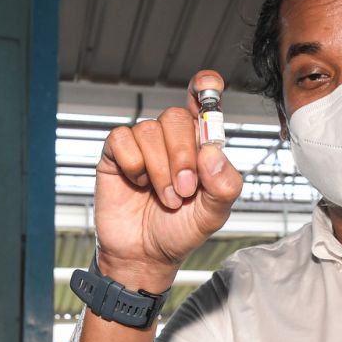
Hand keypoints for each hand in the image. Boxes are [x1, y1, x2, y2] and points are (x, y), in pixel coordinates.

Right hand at [94, 70, 242, 289]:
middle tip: (185, 190)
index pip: (203, 103)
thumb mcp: (214, 213)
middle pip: (176, 117)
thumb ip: (224, 184)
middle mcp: (172, 139)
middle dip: (182, 155)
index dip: (206, 88)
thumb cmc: (180, 231)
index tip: (210, 86)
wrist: (146, 255)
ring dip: (160, 169)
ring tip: (166, 198)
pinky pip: (122, 139)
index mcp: (200, 146)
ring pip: (149, 129)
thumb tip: (212, 152)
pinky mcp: (116, 154)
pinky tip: (137, 184)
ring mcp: (143, 145)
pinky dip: (133, 164)